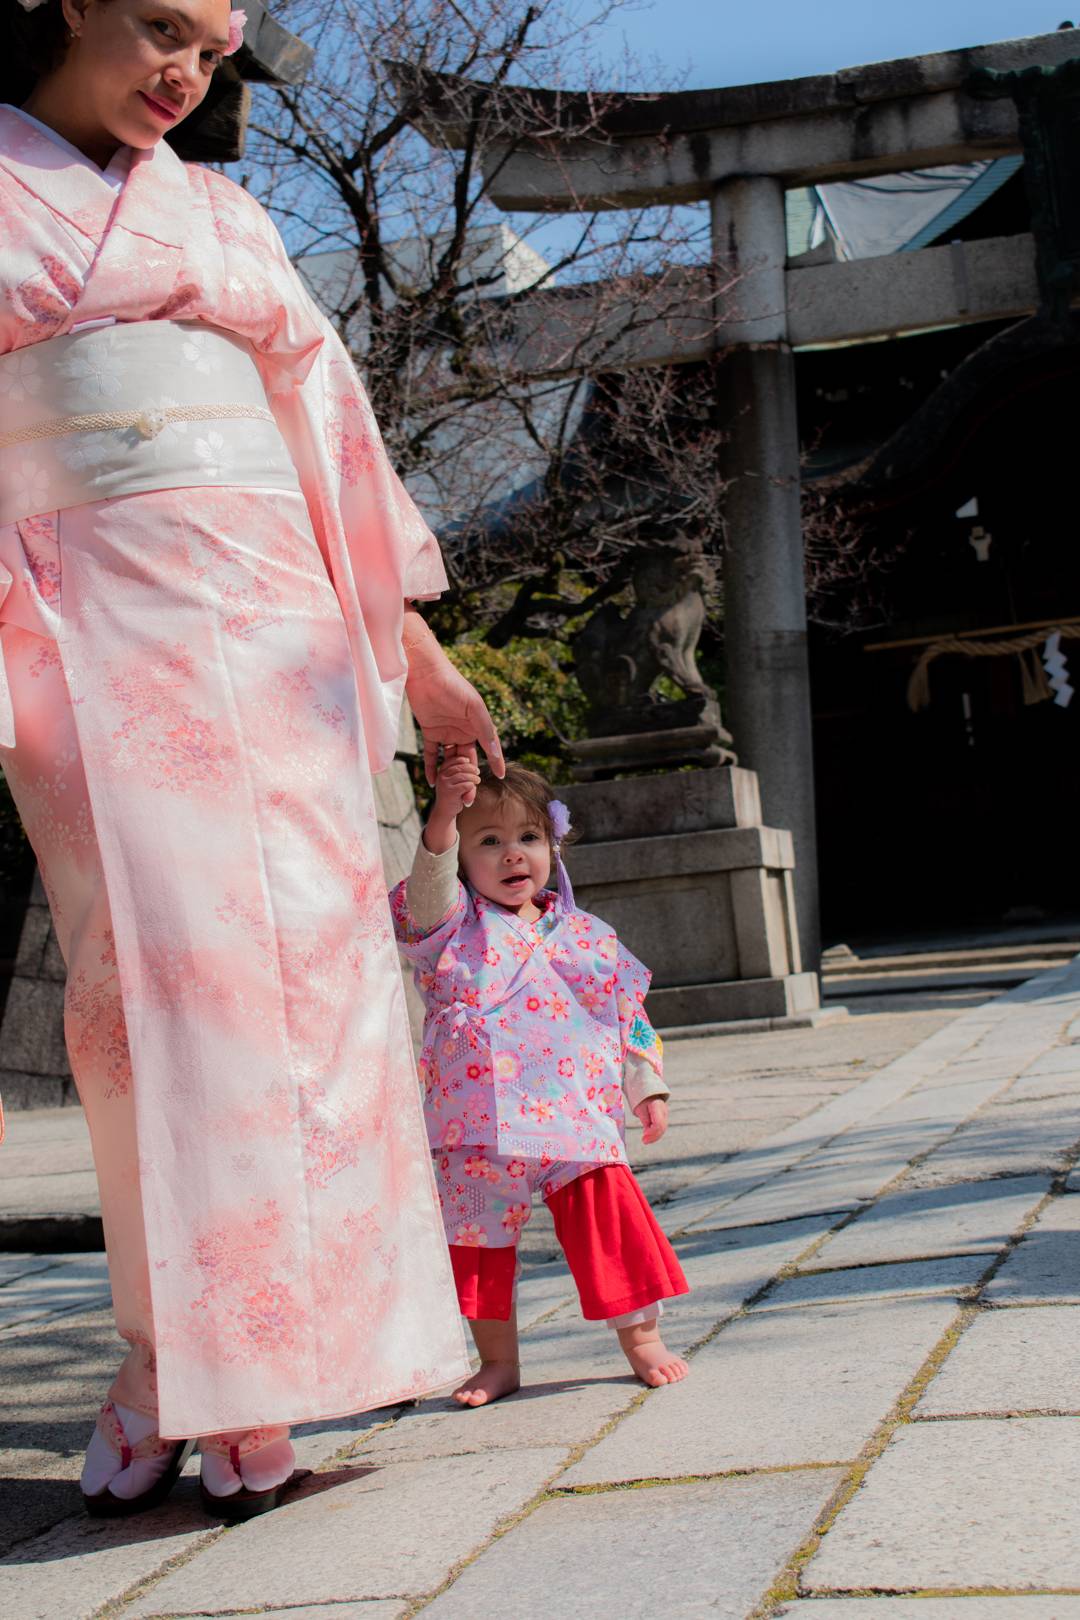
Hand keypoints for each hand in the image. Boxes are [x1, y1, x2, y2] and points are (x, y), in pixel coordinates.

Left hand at [402, 610, 503, 789]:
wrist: (425, 672)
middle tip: (469, 798)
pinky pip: (432, 754)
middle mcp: (463, 730)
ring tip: (452, 795)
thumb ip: (484, 729)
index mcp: (477, 724)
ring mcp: (447, 732)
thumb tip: (495, 751)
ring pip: (450, 759)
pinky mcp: (430, 731)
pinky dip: (431, 767)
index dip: (495, 761)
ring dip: (451, 776)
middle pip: (468, 759)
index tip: (501, 776)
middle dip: (469, 778)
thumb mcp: (474, 707)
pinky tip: (431, 782)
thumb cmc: (453, 685)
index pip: (488, 747)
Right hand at [424, 747, 480, 852]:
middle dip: (471, 768)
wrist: (445, 812)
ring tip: (478, 780)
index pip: (452, 760)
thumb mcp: (454, 782)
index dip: (462, 759)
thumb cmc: (452, 795)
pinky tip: (473, 787)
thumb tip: (472, 764)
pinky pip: (465, 785)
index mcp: (441, 772)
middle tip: (478, 772)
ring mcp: (444, 784)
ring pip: (464, 776)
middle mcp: (441, 776)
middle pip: (459, 767)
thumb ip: (460, 773)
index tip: (469, 761)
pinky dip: (472, 786)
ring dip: (473, 778)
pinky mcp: (450, 792)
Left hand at [633, 1097, 667, 1145]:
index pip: (658, 1122)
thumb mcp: (640, 1108)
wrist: (648, 1094)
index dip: (652, 1131)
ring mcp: (665, 1116)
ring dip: (654, 1137)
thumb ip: (645, 1119)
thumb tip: (647, 1132)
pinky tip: (647, 1138)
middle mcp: (664, 1112)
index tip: (644, 1134)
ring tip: (644, 1141)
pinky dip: (655, 1134)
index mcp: (657, 1106)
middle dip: (653, 1136)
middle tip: (643, 1141)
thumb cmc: (642, 1101)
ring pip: (662, 1129)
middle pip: (662, 1127)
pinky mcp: (663, 1119)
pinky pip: (660, 1129)